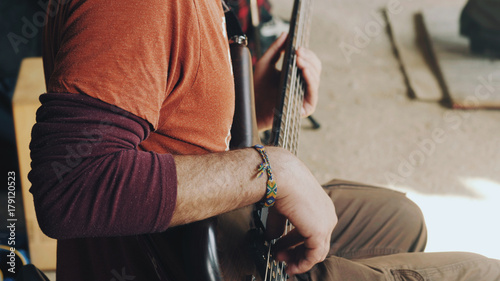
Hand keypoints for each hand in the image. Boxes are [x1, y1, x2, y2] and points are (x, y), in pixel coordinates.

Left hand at [253, 34, 321, 130]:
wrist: (251, 107)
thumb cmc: (257, 87)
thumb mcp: (265, 64)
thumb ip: (275, 49)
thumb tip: (286, 34)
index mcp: (297, 75)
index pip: (310, 62)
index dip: (307, 53)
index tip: (298, 46)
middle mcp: (304, 86)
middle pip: (316, 68)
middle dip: (309, 57)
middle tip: (298, 50)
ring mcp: (306, 97)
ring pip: (316, 78)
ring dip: (309, 65)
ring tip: (299, 57)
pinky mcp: (306, 108)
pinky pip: (313, 92)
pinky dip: (310, 79)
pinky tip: (303, 69)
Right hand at [265, 148, 336, 274]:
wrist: (282, 176)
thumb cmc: (281, 183)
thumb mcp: (281, 207)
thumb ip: (279, 224)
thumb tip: (272, 236)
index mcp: (321, 206)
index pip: (314, 230)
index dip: (296, 241)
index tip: (283, 248)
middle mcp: (327, 215)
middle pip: (317, 242)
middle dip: (297, 251)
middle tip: (281, 256)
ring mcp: (326, 224)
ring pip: (317, 251)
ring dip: (298, 259)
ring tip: (282, 261)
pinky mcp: (320, 232)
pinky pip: (314, 256)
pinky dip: (302, 264)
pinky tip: (291, 266)